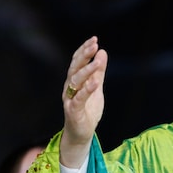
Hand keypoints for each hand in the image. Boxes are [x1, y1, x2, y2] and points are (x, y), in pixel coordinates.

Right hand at [60, 36, 107, 167]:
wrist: (82, 132)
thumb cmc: (88, 109)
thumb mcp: (96, 87)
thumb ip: (99, 72)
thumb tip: (102, 52)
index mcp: (74, 80)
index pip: (77, 61)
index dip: (84, 50)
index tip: (94, 39)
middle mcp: (70, 87)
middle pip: (75, 68)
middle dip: (84, 55)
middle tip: (94, 44)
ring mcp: (70, 98)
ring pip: (76, 81)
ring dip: (87, 70)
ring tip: (97, 62)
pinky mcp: (74, 110)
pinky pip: (80, 98)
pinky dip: (87, 89)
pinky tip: (95, 82)